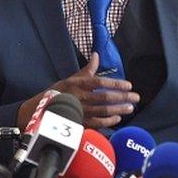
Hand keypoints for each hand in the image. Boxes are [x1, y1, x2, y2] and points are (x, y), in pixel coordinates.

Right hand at [17, 53, 139, 129]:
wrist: (41, 110)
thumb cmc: (59, 92)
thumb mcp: (72, 78)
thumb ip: (87, 69)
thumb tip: (97, 54)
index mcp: (78, 84)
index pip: (100, 83)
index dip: (116, 84)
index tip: (129, 85)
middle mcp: (79, 97)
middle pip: (105, 98)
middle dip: (122, 98)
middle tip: (136, 97)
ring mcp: (80, 111)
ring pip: (103, 111)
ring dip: (119, 110)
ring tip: (130, 108)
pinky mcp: (79, 123)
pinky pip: (97, 123)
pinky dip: (108, 121)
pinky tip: (117, 118)